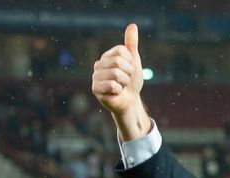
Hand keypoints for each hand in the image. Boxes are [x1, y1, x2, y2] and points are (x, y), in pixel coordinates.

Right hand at [92, 23, 150, 140]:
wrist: (130, 101)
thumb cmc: (131, 82)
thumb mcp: (134, 61)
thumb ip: (131, 44)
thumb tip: (132, 25)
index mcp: (107, 56)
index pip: (121, 51)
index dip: (130, 62)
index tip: (129, 70)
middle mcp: (98, 65)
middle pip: (118, 62)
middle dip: (128, 73)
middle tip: (125, 80)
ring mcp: (95, 77)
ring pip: (116, 74)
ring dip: (124, 83)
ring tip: (120, 86)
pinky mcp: (95, 89)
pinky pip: (112, 85)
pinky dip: (118, 91)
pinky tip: (115, 93)